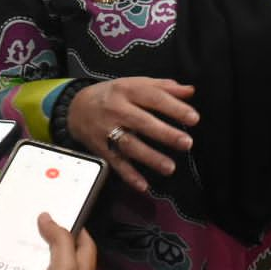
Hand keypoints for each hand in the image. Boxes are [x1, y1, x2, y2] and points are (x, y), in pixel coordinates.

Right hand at [67, 78, 196, 192]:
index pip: (153, 97)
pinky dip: (129, 175)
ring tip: (170, 168)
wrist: (76, 108)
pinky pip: (116, 163)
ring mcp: (107, 130)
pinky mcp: (101, 148)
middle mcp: (117, 110)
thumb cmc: (114, 95)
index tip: (194, 118)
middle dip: (165, 133)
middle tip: (186, 143)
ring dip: (150, 157)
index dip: (174, 108)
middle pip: (142, 122)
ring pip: (130, 145)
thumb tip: (190, 91)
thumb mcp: (135, 84)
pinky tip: (143, 185)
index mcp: (128, 90)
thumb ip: (163, 87)